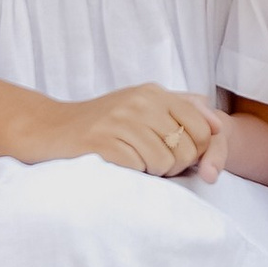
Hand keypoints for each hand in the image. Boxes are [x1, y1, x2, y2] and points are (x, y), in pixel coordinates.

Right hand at [30, 86, 222, 178]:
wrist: (49, 129)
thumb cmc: (101, 123)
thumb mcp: (142, 105)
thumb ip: (181, 109)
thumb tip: (218, 126)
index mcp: (154, 92)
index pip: (202, 127)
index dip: (198, 150)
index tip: (179, 156)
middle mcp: (140, 102)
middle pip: (187, 149)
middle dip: (175, 166)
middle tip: (152, 164)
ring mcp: (121, 121)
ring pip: (165, 162)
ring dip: (152, 173)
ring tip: (134, 164)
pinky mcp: (103, 143)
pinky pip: (139, 169)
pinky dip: (133, 174)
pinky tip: (118, 166)